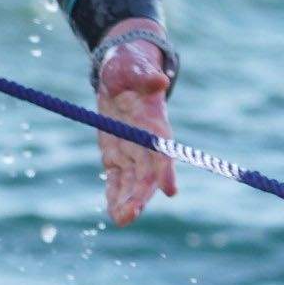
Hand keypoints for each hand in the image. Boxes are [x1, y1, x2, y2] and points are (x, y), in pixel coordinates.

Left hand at [93, 31, 179, 227]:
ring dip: (128, 200)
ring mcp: (131, 148)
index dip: (165, 168)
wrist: (121, 68)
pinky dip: (116, 194)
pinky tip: (114, 213)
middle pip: (147, 171)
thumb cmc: (129, 64)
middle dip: (141, 193)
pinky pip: (117, 177)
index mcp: (153, 120)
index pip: (162, 148)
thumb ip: (145, 74)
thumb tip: (160, 80)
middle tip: (131, 214)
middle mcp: (146, 139)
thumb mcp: (132, 64)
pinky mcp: (116, 152)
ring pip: (133, 180)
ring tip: (121, 220)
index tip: (168, 190)